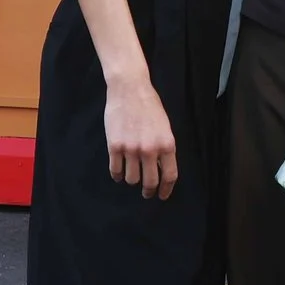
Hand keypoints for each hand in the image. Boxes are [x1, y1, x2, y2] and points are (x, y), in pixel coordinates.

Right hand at [105, 77, 178, 198]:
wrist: (129, 89)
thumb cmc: (149, 105)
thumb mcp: (164, 127)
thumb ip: (163, 148)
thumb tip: (161, 169)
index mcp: (167, 144)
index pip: (170, 176)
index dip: (166, 189)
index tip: (163, 195)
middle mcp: (150, 149)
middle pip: (150, 182)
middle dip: (148, 190)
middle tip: (147, 192)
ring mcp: (131, 149)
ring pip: (131, 179)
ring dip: (132, 179)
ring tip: (132, 174)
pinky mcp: (114, 146)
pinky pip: (115, 170)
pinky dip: (117, 175)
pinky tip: (119, 172)